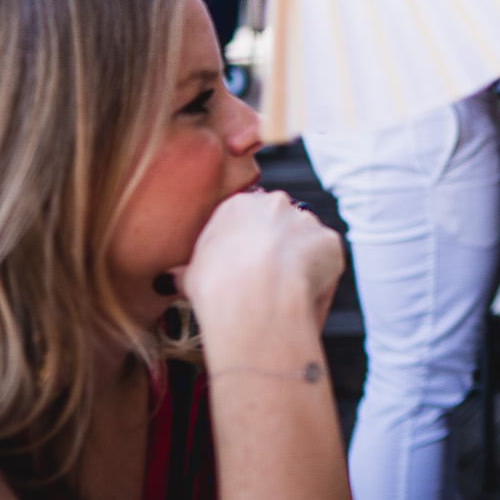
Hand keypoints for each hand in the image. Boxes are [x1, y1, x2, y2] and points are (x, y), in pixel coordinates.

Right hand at [180, 189, 345, 349]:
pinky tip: (303, 293)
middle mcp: (275, 204)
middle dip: (277, 248)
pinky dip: (320, 276)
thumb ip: (187, 271)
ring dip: (301, 261)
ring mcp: (305, 219)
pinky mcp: (329, 240)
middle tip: (268, 280)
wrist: (253, 296)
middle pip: (280, 224)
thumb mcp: (190, 274)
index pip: (249, 219)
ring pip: (306, 241)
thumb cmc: (218, 285)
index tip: (247, 267)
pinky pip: (327, 260)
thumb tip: (170, 280)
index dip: (249, 246)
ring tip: (285, 292)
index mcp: (238, 205)